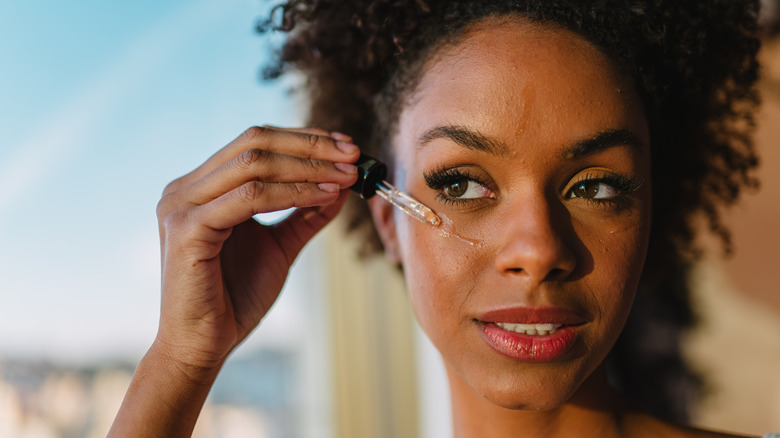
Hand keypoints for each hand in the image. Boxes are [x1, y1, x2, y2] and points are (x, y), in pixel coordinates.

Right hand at [153, 126, 358, 372]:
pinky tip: (324, 196)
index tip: (347, 147)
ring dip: (308, 167)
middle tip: (353, 155)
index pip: (255, 142)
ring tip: (347, 177)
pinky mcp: (186, 229)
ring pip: (253, 164)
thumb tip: (341, 186)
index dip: (304, 139)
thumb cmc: (234, 298)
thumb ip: (304, 214)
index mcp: (201, 187)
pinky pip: (249, 198)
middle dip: (311, 146)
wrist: (203, 346)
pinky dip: (292, 193)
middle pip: (254, 143)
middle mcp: (185, 189)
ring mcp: (181, 205)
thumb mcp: (279, 246)